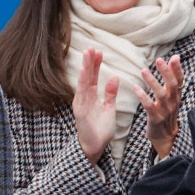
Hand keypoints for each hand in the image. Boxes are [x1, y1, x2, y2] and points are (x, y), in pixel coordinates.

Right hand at [73, 46, 120, 163]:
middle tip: (92, 47)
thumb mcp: (109, 108)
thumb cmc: (101, 128)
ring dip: (85, 68)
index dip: (95, 64)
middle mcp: (84, 98)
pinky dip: (83, 82)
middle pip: (87, 77)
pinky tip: (85, 72)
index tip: (98, 52)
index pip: (93, 77)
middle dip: (89, 62)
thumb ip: (110, 93)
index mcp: (91, 96)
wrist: (96, 146)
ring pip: (83, 83)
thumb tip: (114, 77)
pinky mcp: (81, 111)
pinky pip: (81, 94)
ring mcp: (81, 104)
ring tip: (87, 54)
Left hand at [137, 54, 184, 158]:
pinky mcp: (156, 118)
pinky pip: (149, 106)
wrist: (165, 137)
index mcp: (177, 96)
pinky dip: (142, 96)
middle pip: (172, 85)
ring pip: (160, 94)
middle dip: (166, 72)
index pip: (180, 80)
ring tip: (143, 70)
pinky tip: (135, 88)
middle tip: (159, 60)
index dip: (178, 69)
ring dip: (152, 82)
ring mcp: (165, 111)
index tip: (175, 58)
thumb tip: (175, 57)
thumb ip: (172, 77)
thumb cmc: (167, 112)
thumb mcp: (172, 95)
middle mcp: (173, 102)